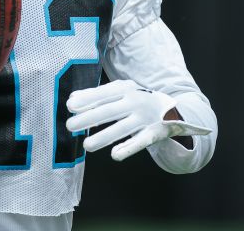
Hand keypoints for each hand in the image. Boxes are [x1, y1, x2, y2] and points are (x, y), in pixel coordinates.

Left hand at [66, 79, 212, 161]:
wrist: (174, 109)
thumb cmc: (137, 100)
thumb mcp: (120, 92)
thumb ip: (97, 95)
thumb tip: (72, 100)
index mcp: (126, 88)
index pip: (104, 94)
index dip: (87, 99)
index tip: (70, 106)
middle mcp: (136, 100)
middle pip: (110, 110)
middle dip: (89, 118)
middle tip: (70, 126)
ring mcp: (146, 117)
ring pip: (122, 128)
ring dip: (104, 137)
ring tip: (86, 145)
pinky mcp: (155, 132)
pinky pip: (140, 141)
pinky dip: (128, 148)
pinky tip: (115, 155)